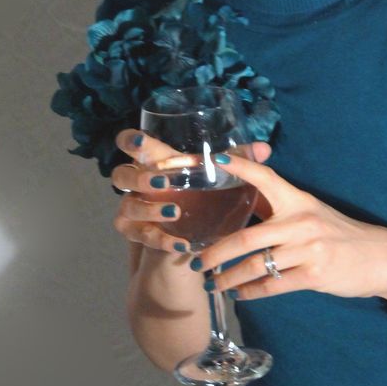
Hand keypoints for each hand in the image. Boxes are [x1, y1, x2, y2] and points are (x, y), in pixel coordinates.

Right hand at [111, 128, 272, 253]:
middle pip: (121, 175)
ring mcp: (133, 210)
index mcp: (155, 162)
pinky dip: (161, 240)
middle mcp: (138, 184)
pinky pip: (141, 237)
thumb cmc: (200, 197)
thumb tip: (265, 148)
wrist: (187, 238)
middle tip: (163, 182)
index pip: (132, 144)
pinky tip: (182, 245)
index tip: (138, 140)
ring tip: (175, 212)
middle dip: (139, 177)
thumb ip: (237, 161)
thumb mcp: (218, 179)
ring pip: (129, 207)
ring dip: (150, 210)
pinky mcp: (135, 235)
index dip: (129, 140)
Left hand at [191, 151, 386, 301]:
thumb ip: (283, 209)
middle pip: (246, 236)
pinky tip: (239, 295)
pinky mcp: (314, 275)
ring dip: (228, 277)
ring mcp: (308, 249)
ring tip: (212, 285)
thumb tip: (246, 205)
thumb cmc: (339, 234)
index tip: (219, 159)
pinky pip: (273, 285)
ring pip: (255, 265)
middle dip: (216, 252)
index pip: (266, 178)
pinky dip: (251, 292)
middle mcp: (301, 221)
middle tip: (196, 262)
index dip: (242, 167)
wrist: (379, 256)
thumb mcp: (312, 213)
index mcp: (299, 200)